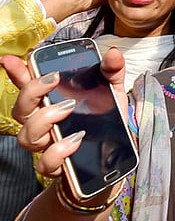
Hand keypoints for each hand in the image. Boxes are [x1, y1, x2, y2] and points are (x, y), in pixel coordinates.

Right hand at [3, 46, 125, 177]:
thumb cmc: (108, 122)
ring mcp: (48, 145)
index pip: (28, 86)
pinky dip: (58, 151)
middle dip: (31, 92)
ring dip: (44, 120)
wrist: (117, 157)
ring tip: (68, 109)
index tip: (9, 60)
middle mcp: (44, 124)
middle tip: (53, 80)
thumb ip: (111, 71)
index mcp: (53, 102)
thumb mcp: (113, 92)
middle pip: (21, 109)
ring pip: (27, 136)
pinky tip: (75, 139)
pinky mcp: (58, 166)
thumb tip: (113, 54)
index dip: (16, 72)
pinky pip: (46, 162)